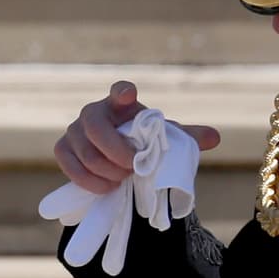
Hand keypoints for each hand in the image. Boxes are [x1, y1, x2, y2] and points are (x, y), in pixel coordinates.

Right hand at [53, 81, 220, 195]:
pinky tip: (108, 187)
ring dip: (109, 173)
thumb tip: (215, 138)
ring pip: (87, 155)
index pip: (120, 90)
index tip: (131, 95)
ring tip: (124, 179)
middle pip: (97, 131)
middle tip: (134, 169)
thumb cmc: (142, 144)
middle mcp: (93, 111)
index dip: (123, 92)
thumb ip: (186, 137)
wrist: (117, 159)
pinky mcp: (63, 150)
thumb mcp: (164, 140)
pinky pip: (72, 168)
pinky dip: (92, 183)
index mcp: (121, 102)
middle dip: (118, 155)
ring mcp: (74, 130)